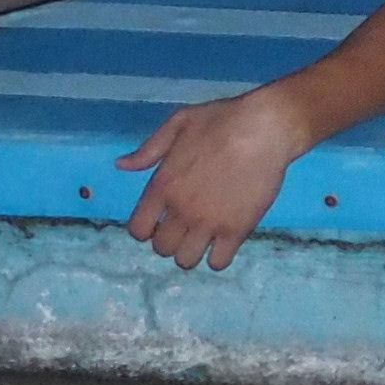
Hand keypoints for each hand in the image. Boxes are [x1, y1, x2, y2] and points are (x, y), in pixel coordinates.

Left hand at [113, 86, 307, 268]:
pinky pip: (217, 263)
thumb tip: (121, 165)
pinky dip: (217, 257)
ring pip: (186, 261)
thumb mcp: (177, 123)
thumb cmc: (220, 121)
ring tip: (202, 237)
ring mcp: (209, 224)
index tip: (159, 221)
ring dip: (191, 251)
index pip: (138, 229)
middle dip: (169, 240)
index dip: (146, 229)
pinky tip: (223, 241)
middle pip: (162, 249)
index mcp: (162, 186)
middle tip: (184, 227)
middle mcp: (180, 210)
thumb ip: (148, 149)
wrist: (263, 129)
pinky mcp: (236, 231)